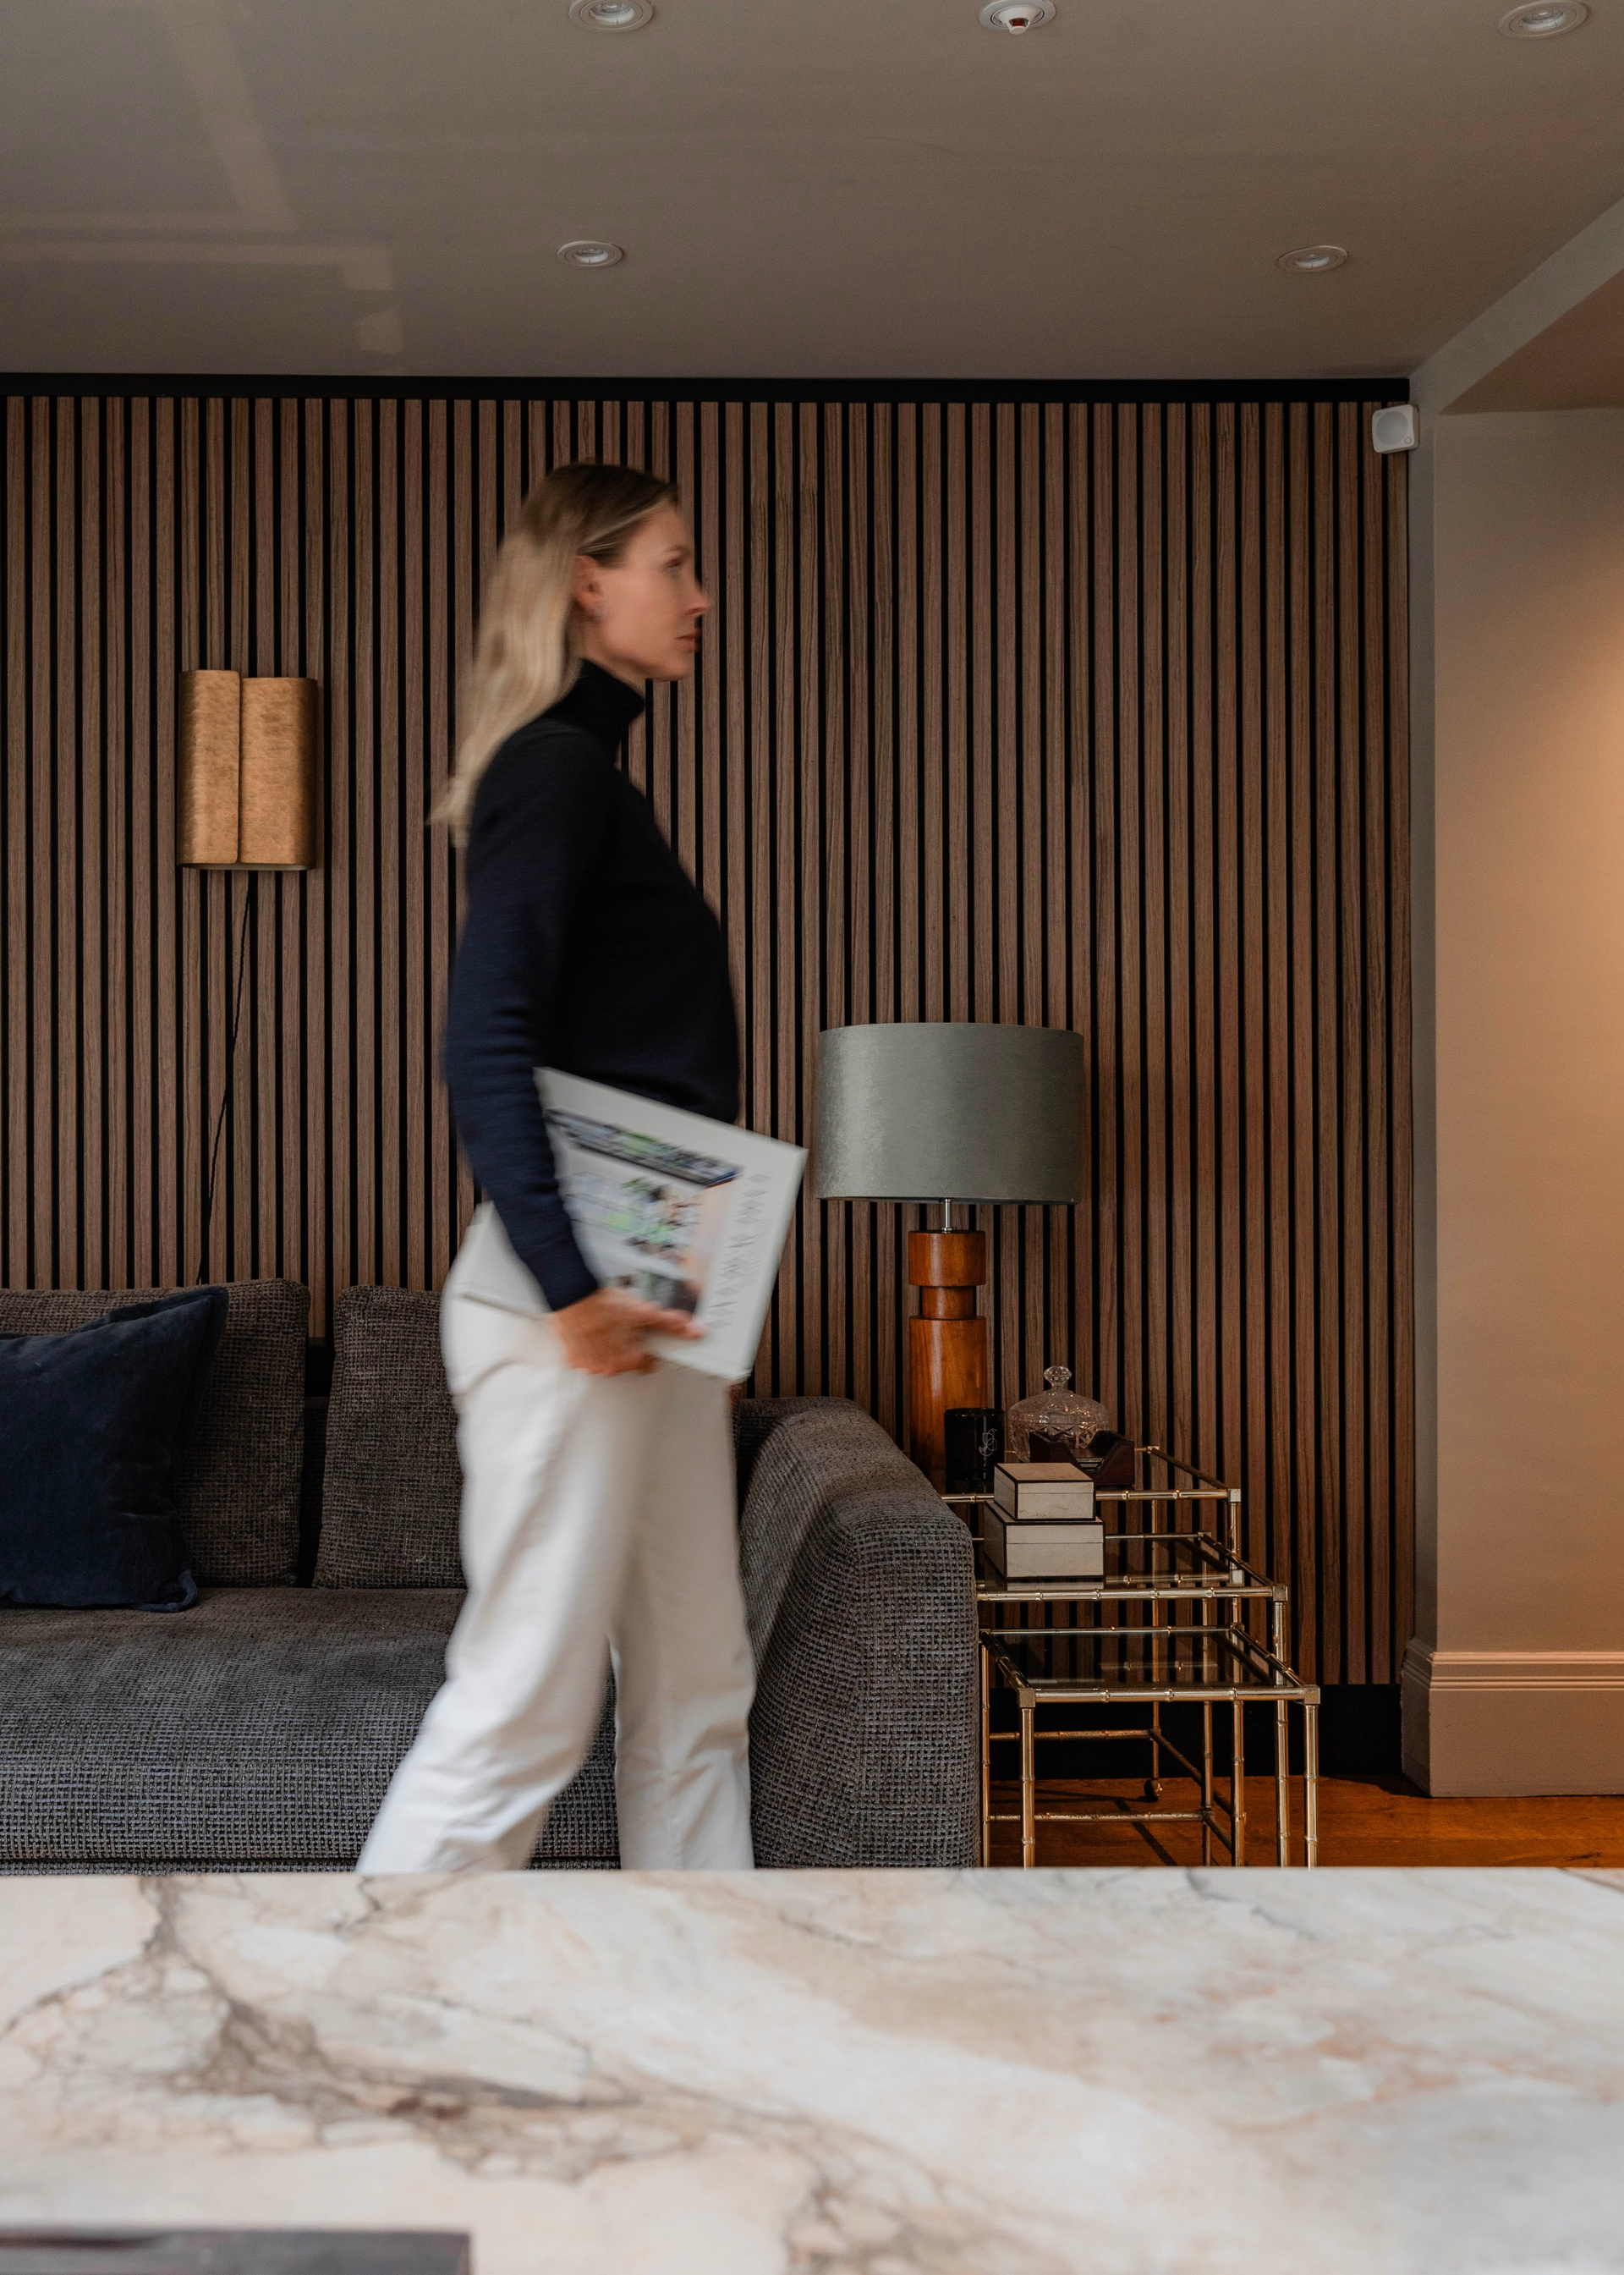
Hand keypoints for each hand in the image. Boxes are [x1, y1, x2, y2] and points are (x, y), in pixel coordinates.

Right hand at [552, 1286, 702, 1376]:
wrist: (573, 1295)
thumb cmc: (604, 1305)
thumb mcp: (644, 1312)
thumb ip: (670, 1324)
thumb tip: (694, 1330)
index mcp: (628, 1361)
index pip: (647, 1364)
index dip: (649, 1349)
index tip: (644, 1338)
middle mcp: (607, 1368)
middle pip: (626, 1362)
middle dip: (627, 1346)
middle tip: (623, 1327)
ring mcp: (588, 1364)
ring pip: (605, 1360)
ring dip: (608, 1347)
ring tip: (606, 1327)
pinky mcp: (572, 1357)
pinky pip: (585, 1356)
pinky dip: (589, 1346)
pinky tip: (591, 1331)